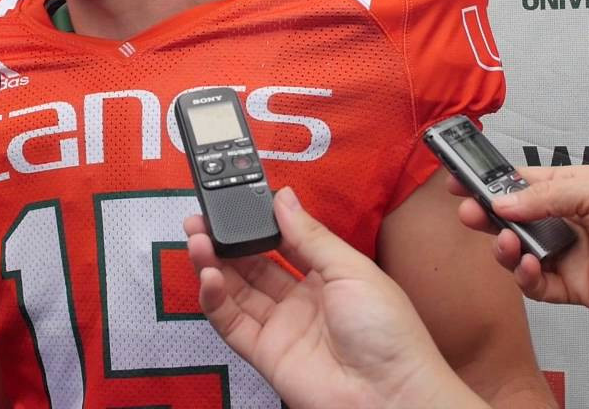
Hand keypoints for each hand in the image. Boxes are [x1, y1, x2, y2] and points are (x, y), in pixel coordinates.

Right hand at [185, 187, 485, 408]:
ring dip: (214, 264)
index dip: (260, 222)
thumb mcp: (351, 269)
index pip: (285, 242)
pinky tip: (210, 276)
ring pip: (237, 291)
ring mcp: (282, 327)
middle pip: (254, 265)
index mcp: (329, 276)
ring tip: (198, 240)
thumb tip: (285, 199)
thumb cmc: (389, 333)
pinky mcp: (265, 354)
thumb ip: (311, 236)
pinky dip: (215, 300)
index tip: (238, 201)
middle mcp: (302, 301)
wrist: (390, 393)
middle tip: (204, 219)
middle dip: (228, 240)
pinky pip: (231, 323)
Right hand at [449, 166, 588, 315]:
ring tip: (505, 241)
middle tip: (469, 213)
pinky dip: (525, 277)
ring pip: (519, 253)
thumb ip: (542, 198)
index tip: (460, 181)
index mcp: (569, 190)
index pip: (519, 184)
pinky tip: (527, 265)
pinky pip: (537, 285)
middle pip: (512, 219)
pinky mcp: (574, 287)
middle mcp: (565, 222)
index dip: (489, 184)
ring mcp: (568, 255)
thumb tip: (502, 202)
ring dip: (504, 247)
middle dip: (487, 216)